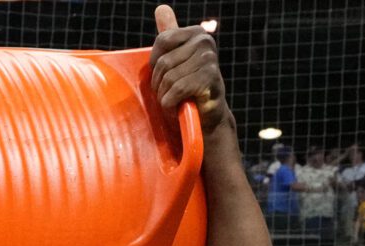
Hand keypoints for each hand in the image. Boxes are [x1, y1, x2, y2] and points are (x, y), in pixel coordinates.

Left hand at [148, 6, 227, 126]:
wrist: (207, 117)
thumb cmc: (188, 88)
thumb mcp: (177, 58)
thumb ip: (169, 33)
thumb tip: (161, 7)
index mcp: (196, 33)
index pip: (162, 40)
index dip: (156, 63)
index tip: (165, 74)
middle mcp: (205, 41)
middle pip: (163, 62)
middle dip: (159, 84)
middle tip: (171, 93)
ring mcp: (209, 59)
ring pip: (168, 78)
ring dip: (165, 96)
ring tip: (176, 100)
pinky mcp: (209, 78)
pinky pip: (176, 90)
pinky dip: (171, 104)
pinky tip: (179, 108)